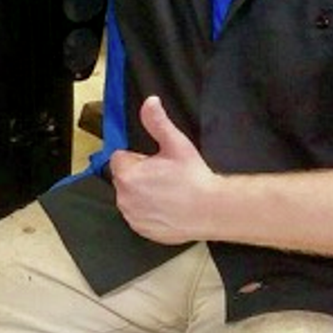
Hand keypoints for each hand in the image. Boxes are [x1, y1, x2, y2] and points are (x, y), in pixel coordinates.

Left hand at [108, 96, 218, 243]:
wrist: (211, 210)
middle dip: (139, 175)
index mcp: (127, 175)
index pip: (120, 158)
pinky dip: (148, 211)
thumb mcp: (176, 144)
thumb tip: (149, 102)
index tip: (155, 163)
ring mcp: (132, 216)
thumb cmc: (193, 178)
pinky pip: (137, 215)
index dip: (138, 158)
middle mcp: (124, 197)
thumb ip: (157, 121)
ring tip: (167, 192)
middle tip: (163, 177)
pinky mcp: (141, 230)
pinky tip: (166, 207)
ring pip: (130, 197)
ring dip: (142, 193)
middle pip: (124, 177)